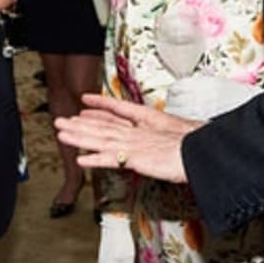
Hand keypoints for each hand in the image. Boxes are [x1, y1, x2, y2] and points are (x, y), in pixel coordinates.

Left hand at [55, 94, 201, 183]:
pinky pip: (110, 160)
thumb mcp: (177, 130)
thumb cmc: (196, 143)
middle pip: (103, 125)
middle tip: (61, 120)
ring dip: (79, 137)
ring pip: (100, 139)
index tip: (85, 101)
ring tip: (61, 134)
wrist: (203, 151)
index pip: (118, 111)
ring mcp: (135, 144)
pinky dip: (94, 160)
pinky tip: (79, 160)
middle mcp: (137, 131)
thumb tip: (158, 134)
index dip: (100, 106)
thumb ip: (163, 130)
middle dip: (80, 123)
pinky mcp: (136, 159)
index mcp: (147, 121)